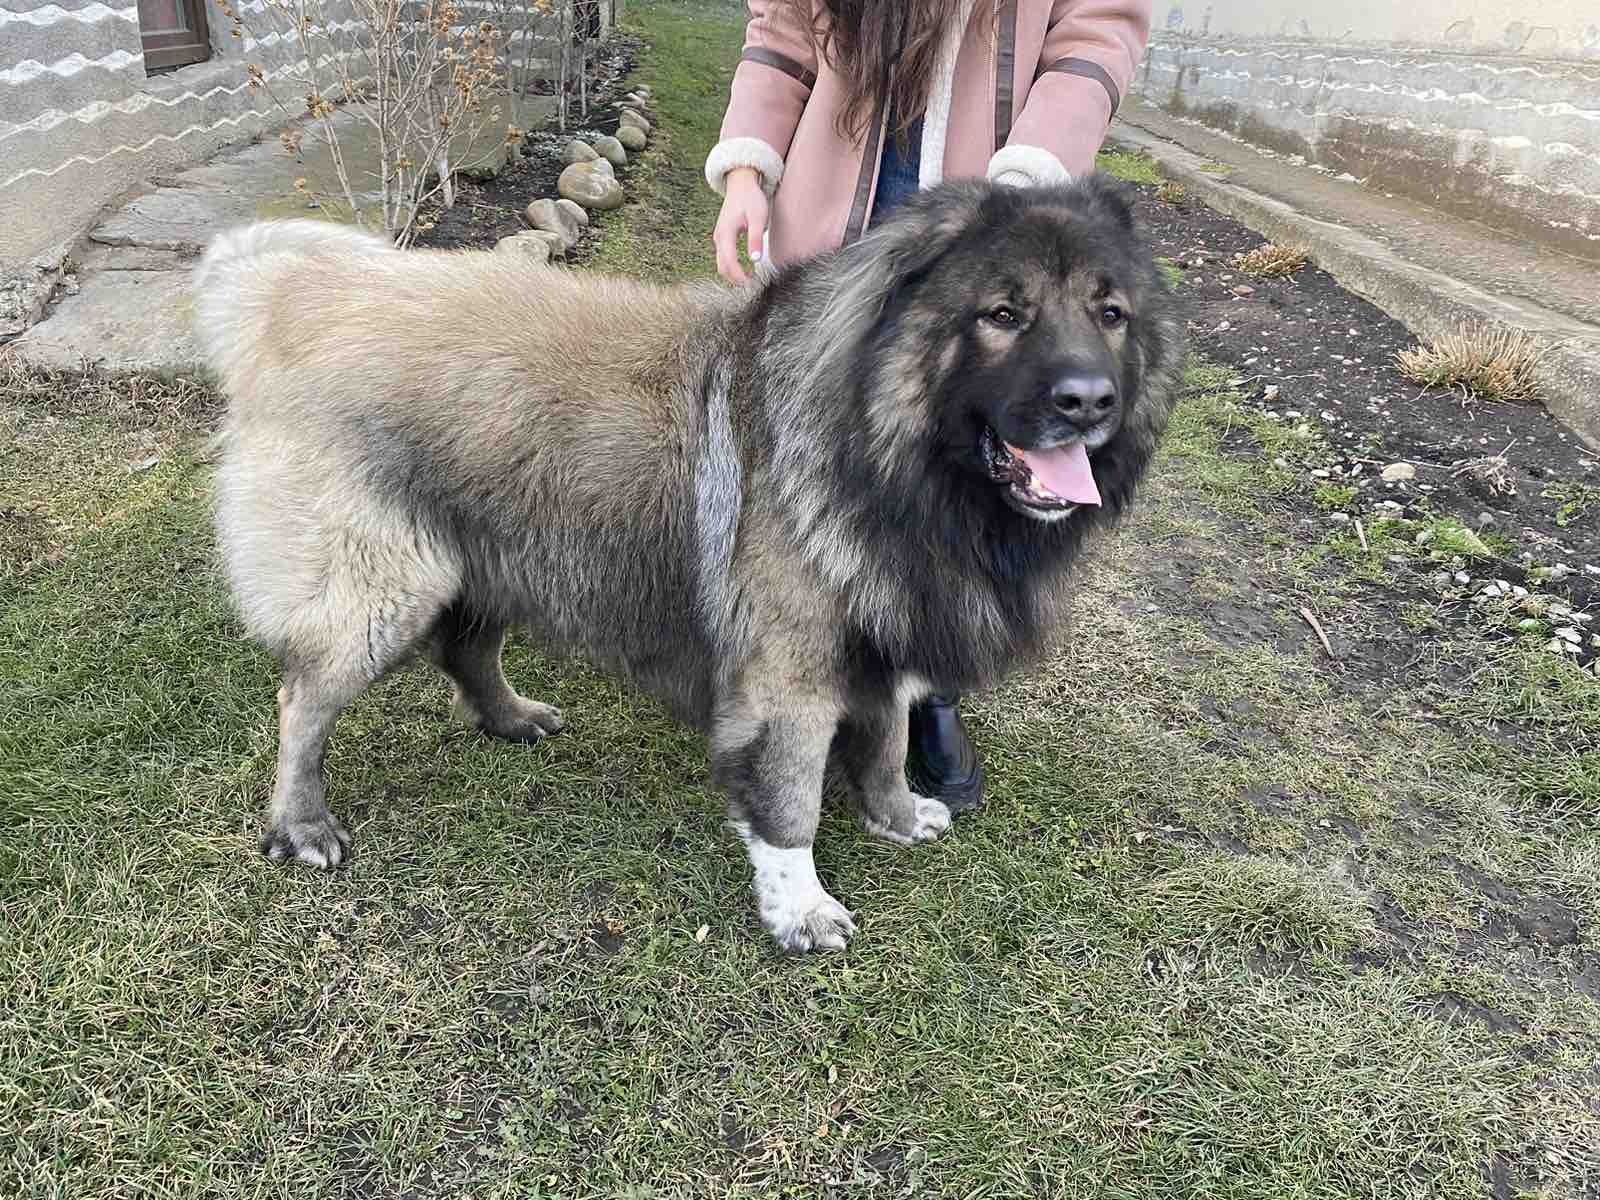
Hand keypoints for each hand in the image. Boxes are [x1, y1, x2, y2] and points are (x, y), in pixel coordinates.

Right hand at [713, 167, 768, 284]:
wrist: (741, 184)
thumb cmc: (751, 199)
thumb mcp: (758, 218)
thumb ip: (755, 239)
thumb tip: (755, 259)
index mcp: (726, 233)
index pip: (729, 262)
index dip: (739, 276)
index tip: (752, 283)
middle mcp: (719, 237)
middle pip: (722, 267)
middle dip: (735, 279)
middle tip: (752, 285)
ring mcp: (719, 238)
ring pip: (721, 264)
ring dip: (733, 274)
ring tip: (751, 278)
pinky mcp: (722, 238)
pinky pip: (724, 257)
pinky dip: (732, 267)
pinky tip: (746, 269)